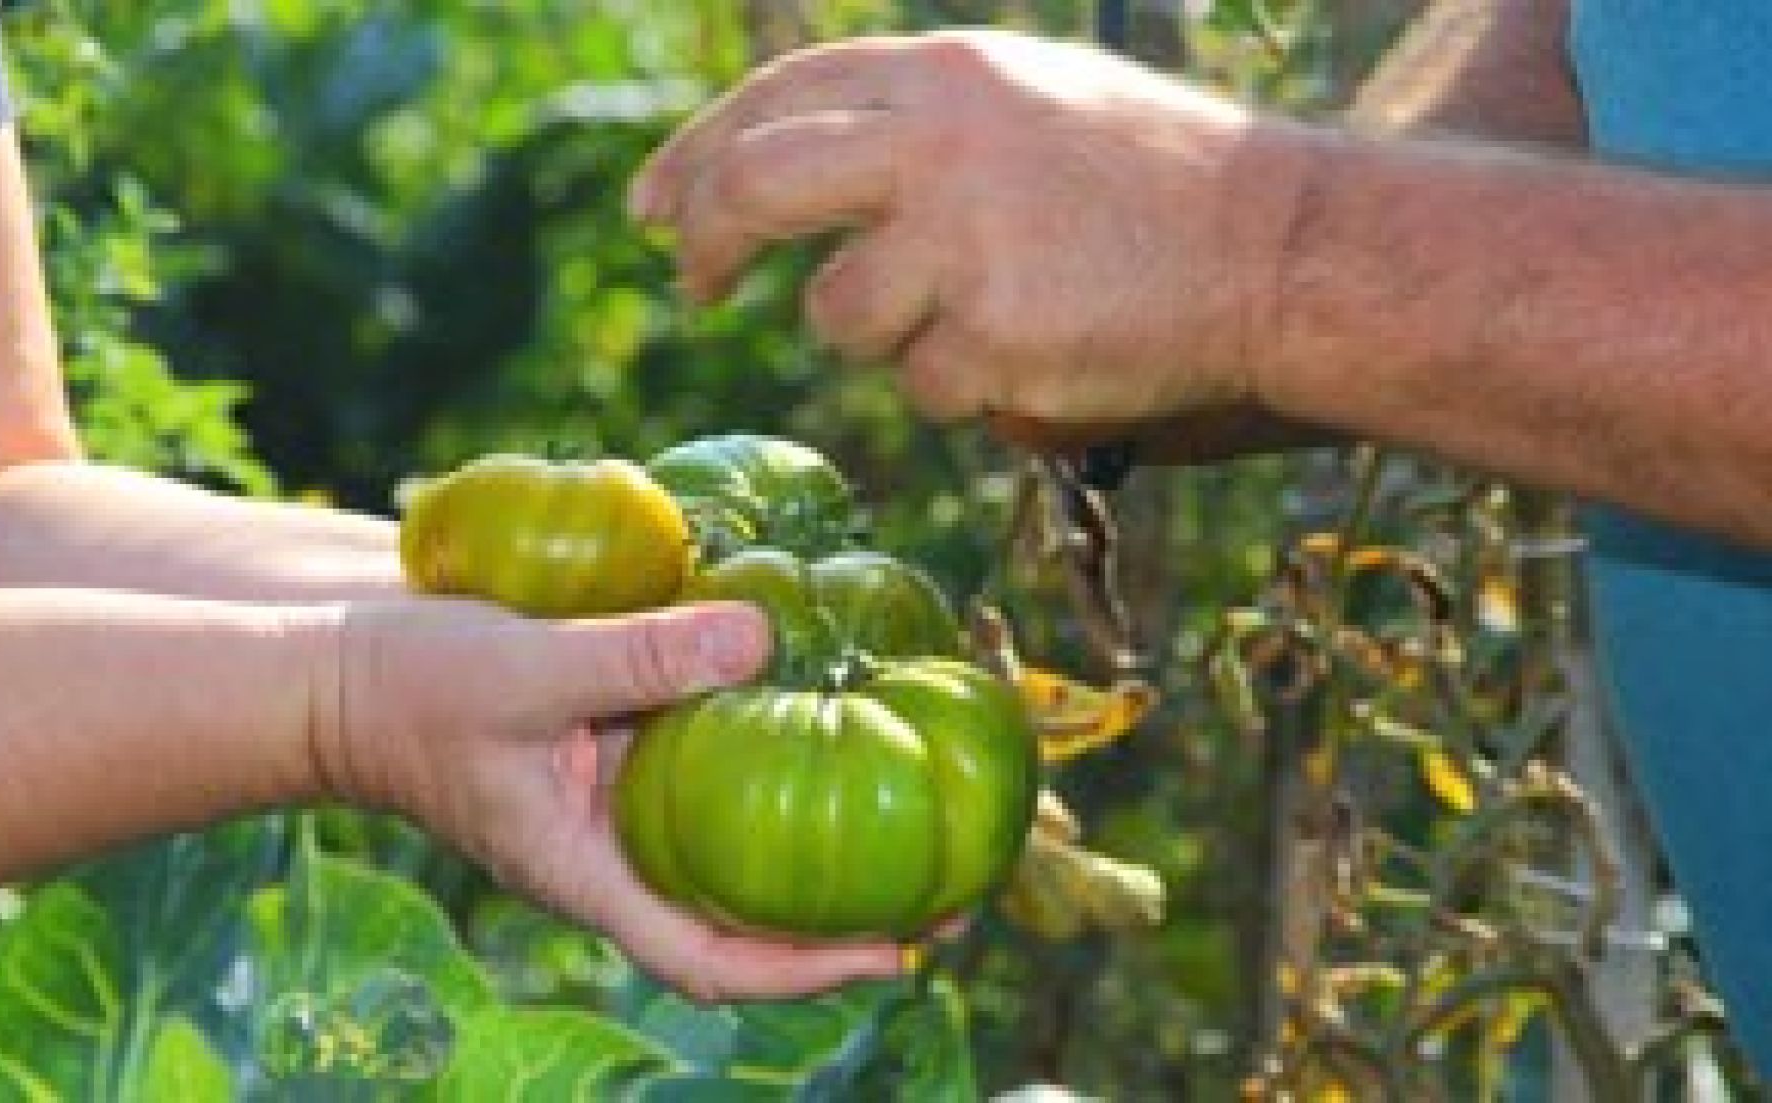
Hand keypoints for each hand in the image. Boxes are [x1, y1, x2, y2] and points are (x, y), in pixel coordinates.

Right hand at [313, 597, 904, 1000]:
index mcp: (585, 869)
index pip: (707, 959)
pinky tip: (814, 691)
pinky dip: (758, 735)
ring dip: (810, 819)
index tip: (894, 955)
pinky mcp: (609, 734)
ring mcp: (610, 794)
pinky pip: (699, 751)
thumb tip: (764, 638)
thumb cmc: (409, 685)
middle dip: (836, 906)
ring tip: (906, 794)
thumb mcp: (527, 670)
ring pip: (727, 830)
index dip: (804, 971)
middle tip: (944, 878)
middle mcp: (610, 845)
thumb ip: (638, 656)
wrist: (334, 658)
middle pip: (738, 905)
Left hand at [632, 30, 1313, 439]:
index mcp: (943, 74)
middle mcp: (938, 142)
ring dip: (887, 332)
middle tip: (694, 285)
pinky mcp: (993, 336)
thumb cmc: (1150, 178)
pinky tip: (1044, 345)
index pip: (774, 99)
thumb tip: (776, 167)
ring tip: (993, 307)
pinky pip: (922, 387)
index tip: (653, 209)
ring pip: (839, 316)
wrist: (1278, 245)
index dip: (697, 154)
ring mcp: (963, 241)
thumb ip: (905, 121)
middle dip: (706, 239)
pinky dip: (965, 384)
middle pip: (756, 185)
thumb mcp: (1022, 101)